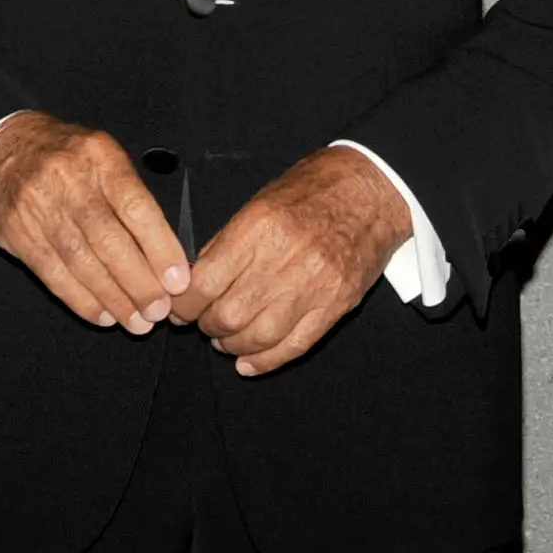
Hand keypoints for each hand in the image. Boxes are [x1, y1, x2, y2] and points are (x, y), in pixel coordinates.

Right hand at [0, 112, 190, 333]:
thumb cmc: (62, 156)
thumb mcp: (101, 156)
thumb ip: (130, 195)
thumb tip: (166, 250)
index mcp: (99, 157)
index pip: (135, 206)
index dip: (159, 247)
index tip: (177, 279)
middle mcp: (68, 181)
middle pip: (108, 240)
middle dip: (138, 282)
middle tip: (159, 309)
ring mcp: (39, 208)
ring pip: (81, 261)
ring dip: (113, 297)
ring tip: (136, 320)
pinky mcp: (18, 233)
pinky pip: (53, 273)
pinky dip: (80, 299)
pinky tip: (102, 314)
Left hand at [176, 148, 411, 376]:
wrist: (372, 190)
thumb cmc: (313, 190)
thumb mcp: (260, 202)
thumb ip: (228, 244)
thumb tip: (197, 283)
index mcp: (260, 227)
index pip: (205, 283)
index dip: (185, 305)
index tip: (180, 309)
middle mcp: (286, 258)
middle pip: (229, 315)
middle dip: (208, 326)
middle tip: (205, 323)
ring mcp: (314, 285)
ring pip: (259, 336)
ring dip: (234, 345)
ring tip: (227, 340)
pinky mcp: (336, 304)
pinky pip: (295, 345)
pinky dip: (266, 361)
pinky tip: (249, 362)